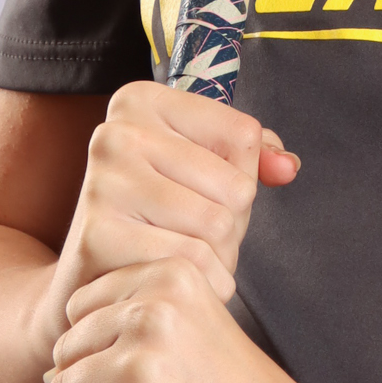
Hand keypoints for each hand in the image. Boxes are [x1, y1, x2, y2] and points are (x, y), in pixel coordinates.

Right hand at [28, 83, 298, 367]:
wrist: (94, 280)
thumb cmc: (160, 219)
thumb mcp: (208, 174)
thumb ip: (253, 158)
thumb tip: (287, 167)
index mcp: (140, 100)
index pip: (241, 133)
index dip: (240, 175)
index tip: (202, 189)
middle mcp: (114, 133)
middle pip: (235, 185)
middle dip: (231, 225)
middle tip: (193, 235)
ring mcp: (103, 183)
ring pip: (217, 225)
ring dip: (218, 257)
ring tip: (184, 256)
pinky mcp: (98, 235)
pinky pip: (190, 261)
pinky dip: (198, 282)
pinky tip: (170, 279)